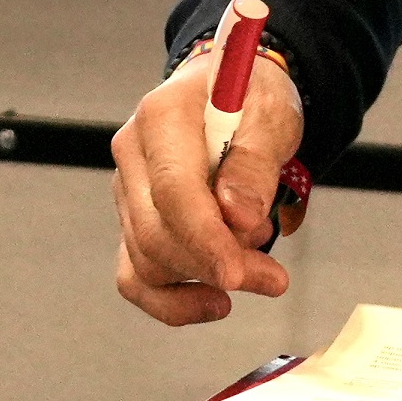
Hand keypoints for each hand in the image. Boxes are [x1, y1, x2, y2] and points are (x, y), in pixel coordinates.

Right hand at [109, 46, 307, 325]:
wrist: (235, 96)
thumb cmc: (251, 101)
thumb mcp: (271, 117)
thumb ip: (255, 163)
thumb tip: (239, 217)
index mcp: (162, 117)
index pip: (172, 191)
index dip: (204, 239)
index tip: (238, 274)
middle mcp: (133, 154)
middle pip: (156, 234)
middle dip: (216, 267)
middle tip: (273, 277)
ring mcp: (128, 191)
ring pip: (146, 262)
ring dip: (204, 282)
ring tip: (259, 266)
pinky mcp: (133, 222)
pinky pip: (137, 277)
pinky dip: (173, 302)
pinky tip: (213, 303)